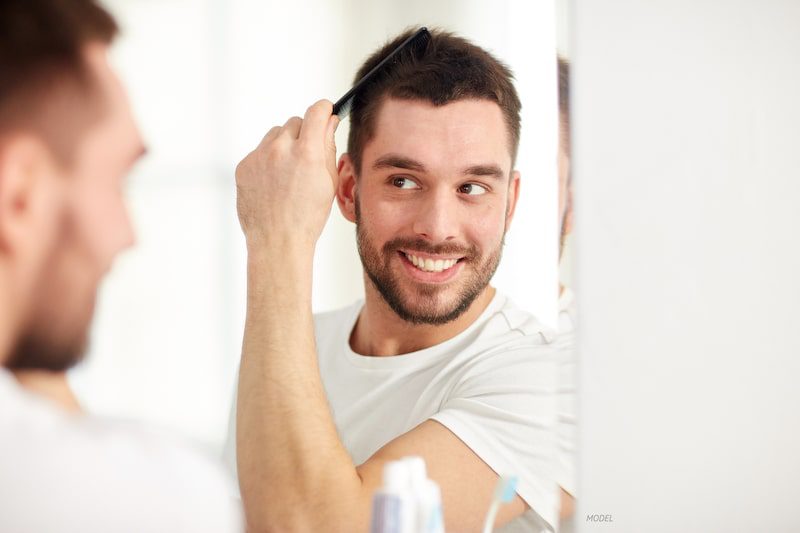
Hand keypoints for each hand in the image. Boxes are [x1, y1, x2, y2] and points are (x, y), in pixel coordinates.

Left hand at [235, 99, 338, 251]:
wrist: (277, 241)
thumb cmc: (308, 217)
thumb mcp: (329, 182)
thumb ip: (328, 147)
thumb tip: (329, 121)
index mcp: (307, 153)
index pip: (316, 112)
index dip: (324, 109)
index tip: (326, 112)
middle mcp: (280, 149)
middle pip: (295, 122)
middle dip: (303, 134)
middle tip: (307, 158)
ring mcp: (258, 157)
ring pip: (275, 135)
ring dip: (284, 145)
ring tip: (289, 174)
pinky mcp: (244, 166)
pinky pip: (259, 152)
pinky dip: (268, 161)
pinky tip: (274, 184)